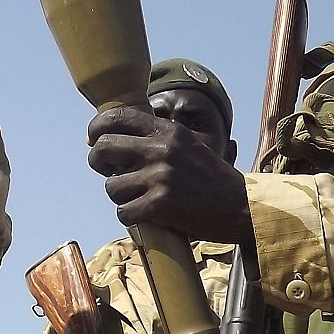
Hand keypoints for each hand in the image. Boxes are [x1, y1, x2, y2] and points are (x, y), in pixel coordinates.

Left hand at [86, 107, 253, 243]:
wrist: (241, 207)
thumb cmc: (212, 178)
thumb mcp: (188, 145)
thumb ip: (156, 139)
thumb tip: (111, 139)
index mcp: (168, 131)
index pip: (117, 117)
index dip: (97, 128)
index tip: (93, 139)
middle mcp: (161, 150)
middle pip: (104, 148)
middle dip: (97, 161)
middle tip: (107, 171)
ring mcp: (159, 177)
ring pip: (111, 186)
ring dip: (120, 195)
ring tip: (139, 197)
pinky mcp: (159, 205)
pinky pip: (123, 212)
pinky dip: (130, 216)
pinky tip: (145, 215)